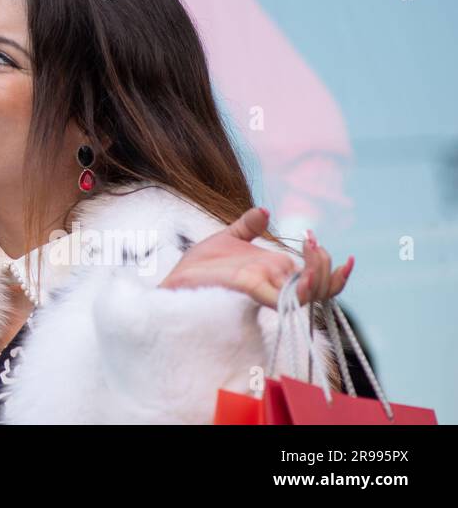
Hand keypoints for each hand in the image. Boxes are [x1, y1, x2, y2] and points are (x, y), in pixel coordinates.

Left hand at [159, 206, 353, 309]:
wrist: (177, 276)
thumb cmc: (201, 264)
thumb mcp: (228, 237)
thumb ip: (249, 225)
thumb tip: (265, 210)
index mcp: (274, 271)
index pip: (317, 278)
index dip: (331, 268)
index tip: (320, 241)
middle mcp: (275, 283)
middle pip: (320, 286)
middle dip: (326, 265)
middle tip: (313, 242)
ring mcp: (265, 288)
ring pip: (310, 294)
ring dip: (319, 274)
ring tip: (313, 249)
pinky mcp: (250, 289)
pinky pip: (284, 298)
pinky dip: (301, 289)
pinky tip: (304, 275)